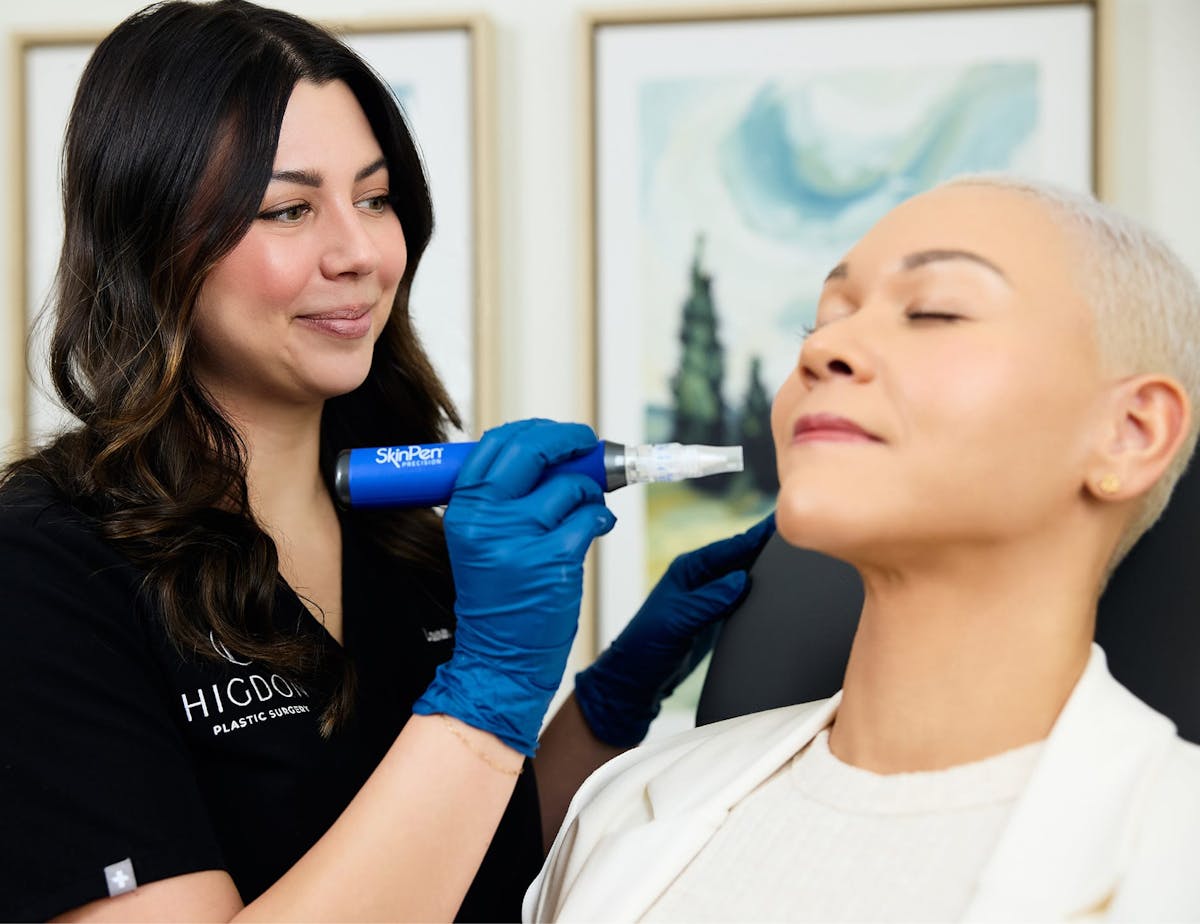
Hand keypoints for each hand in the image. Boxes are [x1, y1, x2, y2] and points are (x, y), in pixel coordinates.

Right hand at [413, 419, 615, 755]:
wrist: (498, 659)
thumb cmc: (496, 598)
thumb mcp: (482, 540)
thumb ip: (505, 497)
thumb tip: (553, 454)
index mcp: (464, 509)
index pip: (496, 444)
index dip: (536, 430)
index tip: (560, 435)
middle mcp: (486, 519)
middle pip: (531, 449)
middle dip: (569, 440)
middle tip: (587, 446)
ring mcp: (520, 538)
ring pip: (570, 485)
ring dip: (588, 493)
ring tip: (584, 510)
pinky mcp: (553, 560)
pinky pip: (590, 516)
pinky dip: (601, 517)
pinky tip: (596, 527)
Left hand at [573, 513, 775, 746]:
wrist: (637, 681)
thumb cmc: (645, 646)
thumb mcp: (677, 620)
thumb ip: (709, 599)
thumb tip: (742, 579)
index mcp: (689, 569)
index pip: (731, 546)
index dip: (758, 535)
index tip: (783, 522)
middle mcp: (701, 579)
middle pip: (742, 558)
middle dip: (768, 548)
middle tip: (802, 535)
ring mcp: (710, 599)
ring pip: (745, 578)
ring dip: (767, 571)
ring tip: (798, 559)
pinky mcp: (716, 618)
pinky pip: (744, 600)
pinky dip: (761, 595)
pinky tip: (780, 593)